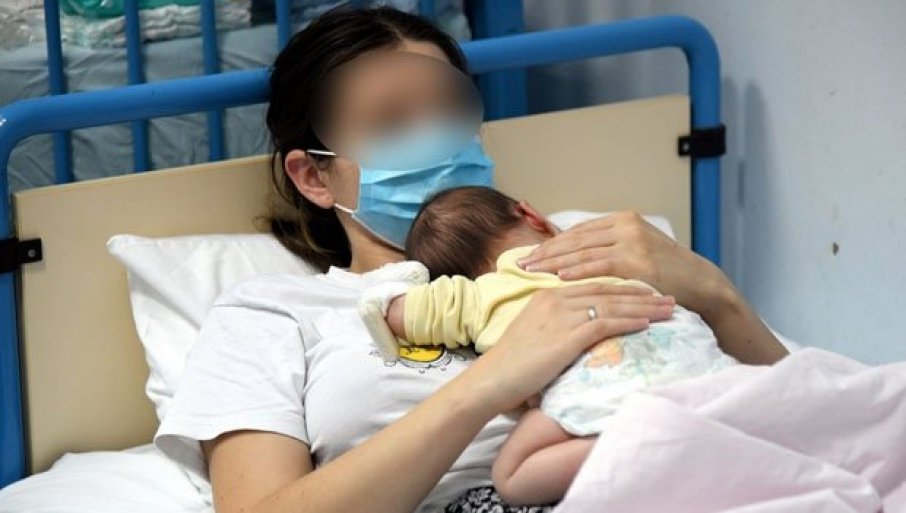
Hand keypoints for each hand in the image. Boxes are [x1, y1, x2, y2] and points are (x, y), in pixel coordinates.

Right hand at [466, 282, 674, 412]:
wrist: (490, 380)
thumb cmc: (510, 366)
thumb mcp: (534, 334)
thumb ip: (557, 327)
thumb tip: (581, 333)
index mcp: (547, 295)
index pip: (594, 285)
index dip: (624, 287)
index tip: (648, 290)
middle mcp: (555, 299)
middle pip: (608, 291)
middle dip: (641, 293)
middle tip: (668, 296)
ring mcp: (560, 316)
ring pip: (611, 305)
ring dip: (643, 307)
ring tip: (668, 310)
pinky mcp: (565, 336)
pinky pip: (603, 324)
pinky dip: (627, 322)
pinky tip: (646, 325)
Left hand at [518, 211, 730, 316]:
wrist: (701, 283)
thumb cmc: (665, 273)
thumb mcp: (635, 251)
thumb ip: (606, 250)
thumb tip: (567, 258)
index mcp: (621, 220)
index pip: (577, 232)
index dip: (551, 243)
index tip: (528, 253)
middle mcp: (625, 224)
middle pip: (575, 239)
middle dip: (545, 252)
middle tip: (520, 263)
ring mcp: (632, 240)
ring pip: (583, 252)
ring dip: (554, 262)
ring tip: (531, 271)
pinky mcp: (637, 260)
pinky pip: (599, 265)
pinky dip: (577, 271)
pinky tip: (558, 277)